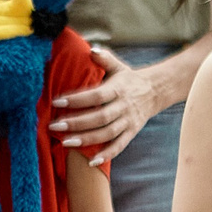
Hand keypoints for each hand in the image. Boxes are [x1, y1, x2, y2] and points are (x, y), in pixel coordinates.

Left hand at [50, 47, 164, 165]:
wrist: (156, 90)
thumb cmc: (129, 79)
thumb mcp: (118, 66)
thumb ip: (104, 58)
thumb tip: (91, 49)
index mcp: (118, 89)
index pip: (96, 96)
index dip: (77, 100)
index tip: (57, 101)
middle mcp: (124, 107)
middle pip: (100, 117)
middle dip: (77, 123)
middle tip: (55, 125)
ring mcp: (129, 121)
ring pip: (107, 133)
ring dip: (87, 139)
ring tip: (66, 142)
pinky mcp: (132, 132)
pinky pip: (120, 146)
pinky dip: (106, 155)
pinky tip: (91, 162)